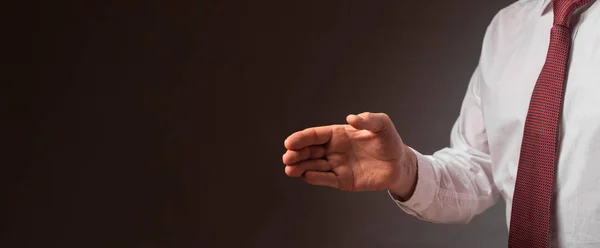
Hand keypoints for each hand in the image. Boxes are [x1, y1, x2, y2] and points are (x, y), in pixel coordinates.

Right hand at [282, 112, 416, 198]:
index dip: (302, 138)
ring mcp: (337, 166)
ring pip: (313, 166)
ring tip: (290, 169)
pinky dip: (315, 178)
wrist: (399, 164)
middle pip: (309, 151)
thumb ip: (368, 119)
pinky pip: (326, 179)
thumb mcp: (382, 125)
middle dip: (296, 154)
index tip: (290, 142)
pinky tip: (306, 176)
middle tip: (287, 157)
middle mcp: (334, 150)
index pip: (315, 135)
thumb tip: (352, 118)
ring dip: (300, 167)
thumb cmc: (389, 142)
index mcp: (338, 134)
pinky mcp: (343, 181)